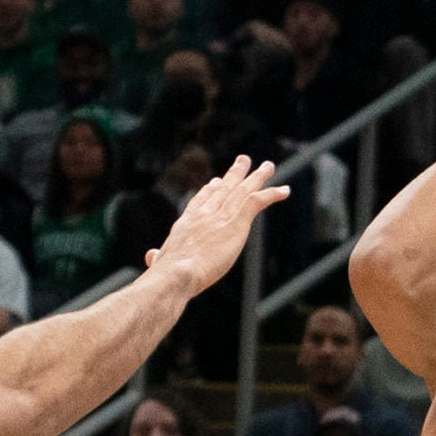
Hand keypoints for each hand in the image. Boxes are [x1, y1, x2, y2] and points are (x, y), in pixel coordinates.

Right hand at [146, 155, 288, 290]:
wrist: (177, 273)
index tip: (216, 181)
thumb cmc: (167, 274)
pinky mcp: (236, 222)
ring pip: (243, 190)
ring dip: (257, 177)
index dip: (210, 190)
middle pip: (223, 189)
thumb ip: (158, 258)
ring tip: (268, 166)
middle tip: (243, 161)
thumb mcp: (160, 263)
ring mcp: (220, 215)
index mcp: (187, 223)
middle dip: (235, 174)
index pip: (201, 201)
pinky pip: (258, 201)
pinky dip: (272, 194)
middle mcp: (205, 214)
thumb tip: (150, 257)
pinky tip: (284, 191)